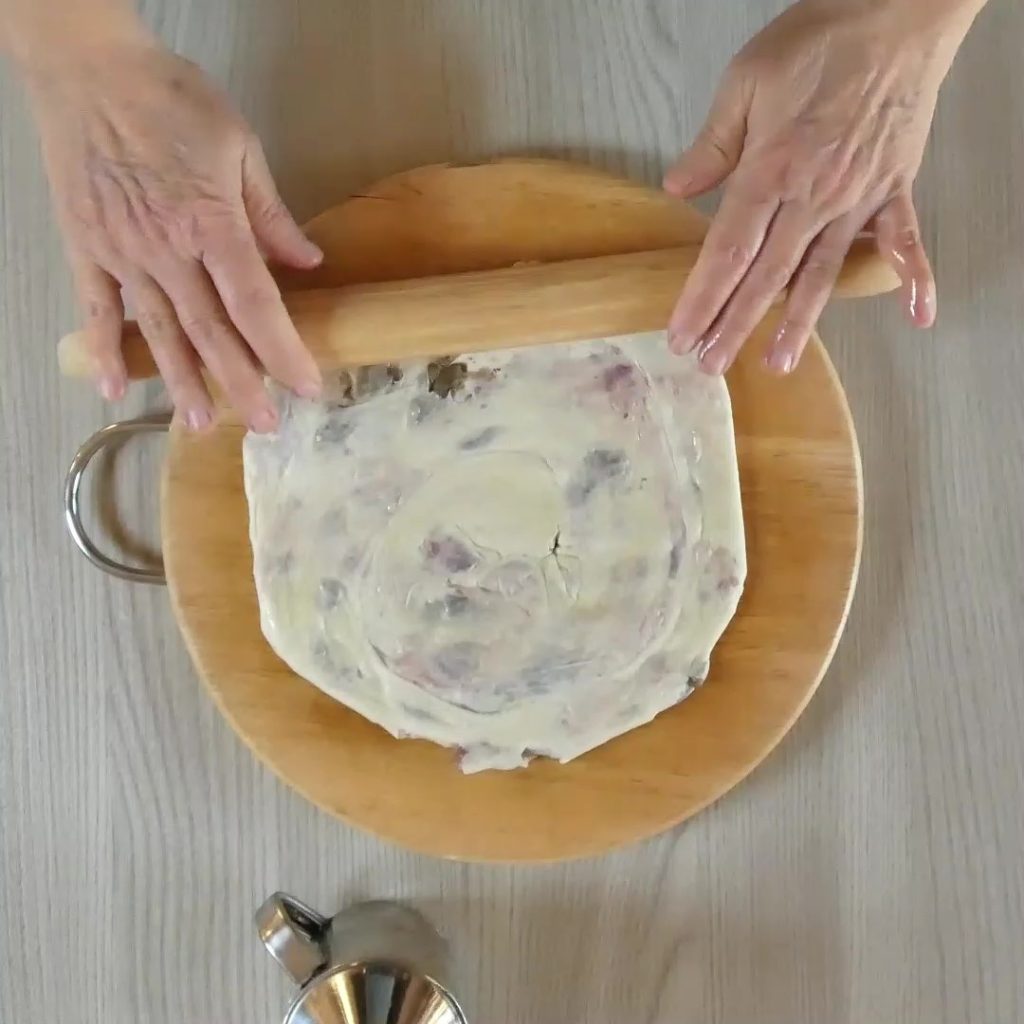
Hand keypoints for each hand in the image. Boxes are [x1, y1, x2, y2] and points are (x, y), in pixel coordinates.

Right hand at [25, 32, 322, 429]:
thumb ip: (271, 214)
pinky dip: (104, 351)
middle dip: (242, 383)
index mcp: (211, 224)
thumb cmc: (170, 98)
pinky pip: (96, 310)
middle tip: (266, 425)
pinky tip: (114, 389)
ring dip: (182, 381)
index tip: (306, 387)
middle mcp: (167, 250)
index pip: (255, 304)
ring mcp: (122, 254)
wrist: (88, 66)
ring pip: (158, 332)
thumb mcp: (240, 146)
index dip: (282, 351)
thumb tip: (309, 264)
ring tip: (203, 423)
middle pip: (212, 332)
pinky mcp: (86, 248)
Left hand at [664, 0, 980, 375]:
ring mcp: (857, 198)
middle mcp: (813, 197)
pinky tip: (919, 316)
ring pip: (823, 272)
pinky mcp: (894, 188)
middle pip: (767, 275)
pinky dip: (915, 276)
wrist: (895, 11)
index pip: (727, 252)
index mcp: (770, 172)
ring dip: (801, 322)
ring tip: (778, 362)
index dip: (702, 299)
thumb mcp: (744, 82)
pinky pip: (905, 240)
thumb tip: (676, 189)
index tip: (681, 335)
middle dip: (735, 324)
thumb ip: (713, 145)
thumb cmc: (818, 41)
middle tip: (711, 365)